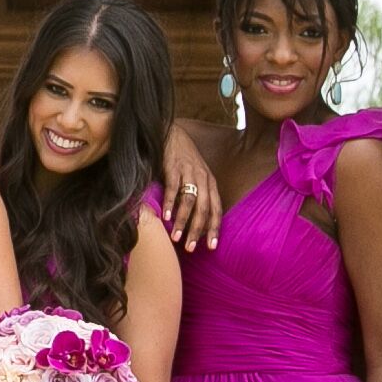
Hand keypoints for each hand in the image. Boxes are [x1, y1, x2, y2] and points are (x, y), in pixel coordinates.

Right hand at [161, 128, 223, 250]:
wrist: (171, 134)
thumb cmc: (183, 159)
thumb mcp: (195, 177)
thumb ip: (196, 196)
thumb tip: (193, 221)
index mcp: (210, 183)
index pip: (216, 209)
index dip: (214, 228)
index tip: (212, 247)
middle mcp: (203, 178)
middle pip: (204, 208)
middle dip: (198, 230)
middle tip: (192, 248)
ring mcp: (188, 172)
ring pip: (189, 201)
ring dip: (183, 221)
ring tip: (176, 238)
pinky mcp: (173, 167)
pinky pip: (173, 188)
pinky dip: (169, 203)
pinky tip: (165, 217)